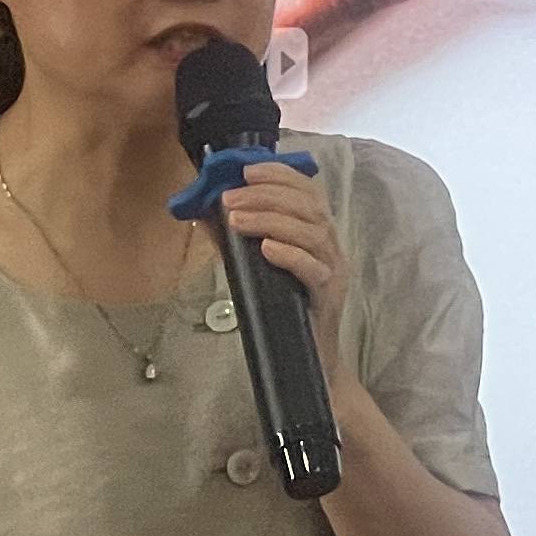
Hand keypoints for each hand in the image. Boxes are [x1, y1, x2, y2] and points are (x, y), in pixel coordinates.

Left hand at [217, 164, 357, 392]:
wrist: (309, 364)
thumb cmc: (283, 313)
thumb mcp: (256, 270)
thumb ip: (235, 241)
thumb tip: (202, 212)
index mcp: (318, 235)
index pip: (308, 191)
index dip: (280, 175)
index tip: (246, 170)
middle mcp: (331, 248)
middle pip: (309, 207)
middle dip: (267, 196)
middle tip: (228, 198)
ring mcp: (334, 272)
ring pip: (313, 233)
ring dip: (272, 220)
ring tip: (237, 220)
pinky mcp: (328, 297)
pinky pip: (314, 269)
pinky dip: (290, 254)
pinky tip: (265, 249)